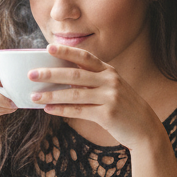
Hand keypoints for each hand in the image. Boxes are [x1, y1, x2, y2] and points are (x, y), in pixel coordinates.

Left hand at [29, 44, 162, 150]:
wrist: (145, 128)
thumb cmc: (124, 107)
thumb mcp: (113, 88)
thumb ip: (93, 80)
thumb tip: (63, 77)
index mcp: (109, 71)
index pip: (85, 57)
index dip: (66, 51)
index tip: (48, 48)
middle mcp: (110, 81)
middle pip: (75, 74)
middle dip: (51, 73)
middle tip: (32, 74)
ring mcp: (110, 97)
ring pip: (74, 93)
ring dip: (51, 95)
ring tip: (34, 96)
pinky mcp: (107, 114)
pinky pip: (79, 111)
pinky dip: (61, 110)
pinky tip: (49, 109)